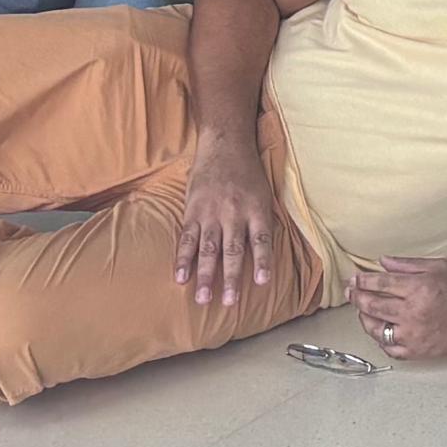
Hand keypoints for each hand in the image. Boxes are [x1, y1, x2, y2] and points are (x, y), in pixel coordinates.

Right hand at [176, 135, 293, 308]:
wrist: (225, 143)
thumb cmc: (249, 172)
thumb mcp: (265, 193)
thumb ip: (263, 221)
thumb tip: (266, 253)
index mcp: (257, 208)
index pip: (262, 239)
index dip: (263, 261)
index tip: (263, 282)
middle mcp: (234, 212)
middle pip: (233, 250)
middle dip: (231, 278)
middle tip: (229, 302)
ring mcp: (212, 212)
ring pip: (208, 249)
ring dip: (205, 275)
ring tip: (202, 298)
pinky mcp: (193, 210)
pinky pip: (187, 238)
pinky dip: (183, 259)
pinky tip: (180, 277)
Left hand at [350, 255, 446, 363]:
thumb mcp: (437, 266)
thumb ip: (406, 265)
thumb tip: (382, 262)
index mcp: (419, 289)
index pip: (380, 284)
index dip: (363, 280)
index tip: (355, 278)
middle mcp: (413, 314)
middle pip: (372, 306)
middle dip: (357, 297)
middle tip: (352, 291)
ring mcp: (414, 336)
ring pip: (376, 329)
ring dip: (364, 318)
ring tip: (362, 310)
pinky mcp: (417, 352)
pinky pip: (389, 348)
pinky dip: (381, 339)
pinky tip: (379, 329)